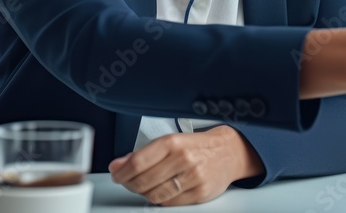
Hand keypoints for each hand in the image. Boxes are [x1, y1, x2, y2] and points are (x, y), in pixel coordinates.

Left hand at [108, 125, 263, 205]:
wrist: (229, 151)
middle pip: (143, 181)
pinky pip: (170, 203)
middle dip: (129, 183)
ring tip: (144, 186)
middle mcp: (184, 159)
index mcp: (175, 142)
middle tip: (126, 181)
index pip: (138, 162)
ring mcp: (193, 178)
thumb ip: (146, 153)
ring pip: (154, 195)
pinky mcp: (200, 193)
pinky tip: (160, 191)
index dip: (121, 171)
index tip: (116, 173)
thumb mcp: (173, 140)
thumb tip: (120, 164)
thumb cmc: (198, 146)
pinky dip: (160, 199)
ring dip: (143, 193)